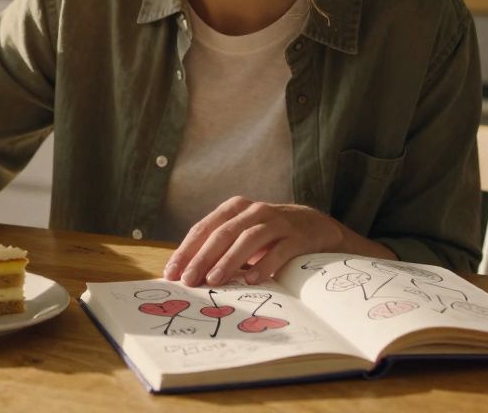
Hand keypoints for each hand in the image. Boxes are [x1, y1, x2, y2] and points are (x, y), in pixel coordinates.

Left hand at [163, 198, 345, 286]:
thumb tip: (186, 274)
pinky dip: (264, 265)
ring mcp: (277, 222)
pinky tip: (252, 280)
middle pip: (223, 233)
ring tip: (215, 280)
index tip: (172, 272)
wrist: (316, 227)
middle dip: (203, 258)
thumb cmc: (269, 236)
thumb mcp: (242, 235)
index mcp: (234, 208)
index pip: (204, 228)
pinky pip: (278, 251)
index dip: (186, 250)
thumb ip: (218, 248)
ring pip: (248, 239)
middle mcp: (254, 211)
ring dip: (229, 261)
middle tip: (189, 280)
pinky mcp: (297, 237)